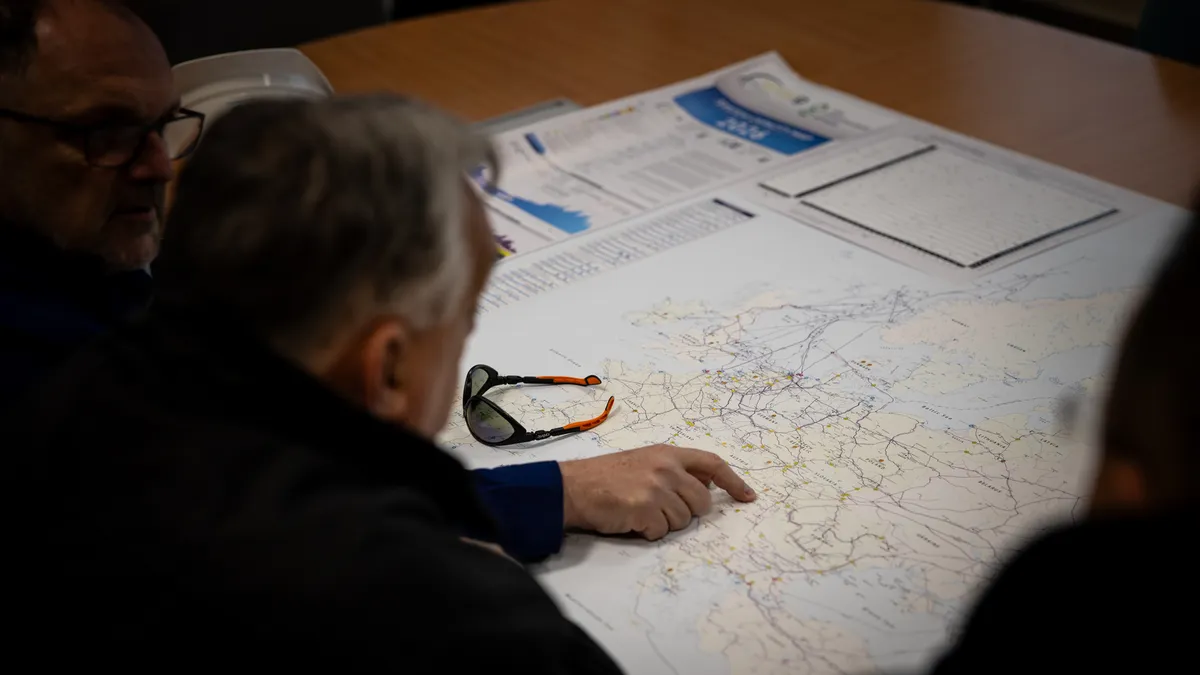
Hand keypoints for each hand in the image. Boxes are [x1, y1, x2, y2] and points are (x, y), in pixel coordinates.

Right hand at [559, 445, 755, 539]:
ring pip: (683, 521)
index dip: (733, 481)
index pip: (712, 463)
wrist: (573, 487)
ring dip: (663, 523)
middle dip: (686, 512)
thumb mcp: (644, 461)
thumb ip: (673, 470)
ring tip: (638, 511)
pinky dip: (647, 532)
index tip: (748, 496)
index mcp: (668, 453)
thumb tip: (703, 487)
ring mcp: (657, 487)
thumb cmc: (605, 477)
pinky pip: (661, 532)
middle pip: (701, 502)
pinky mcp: (645, 508)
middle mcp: (666, 467)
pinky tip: (630, 520)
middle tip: (659, 509)